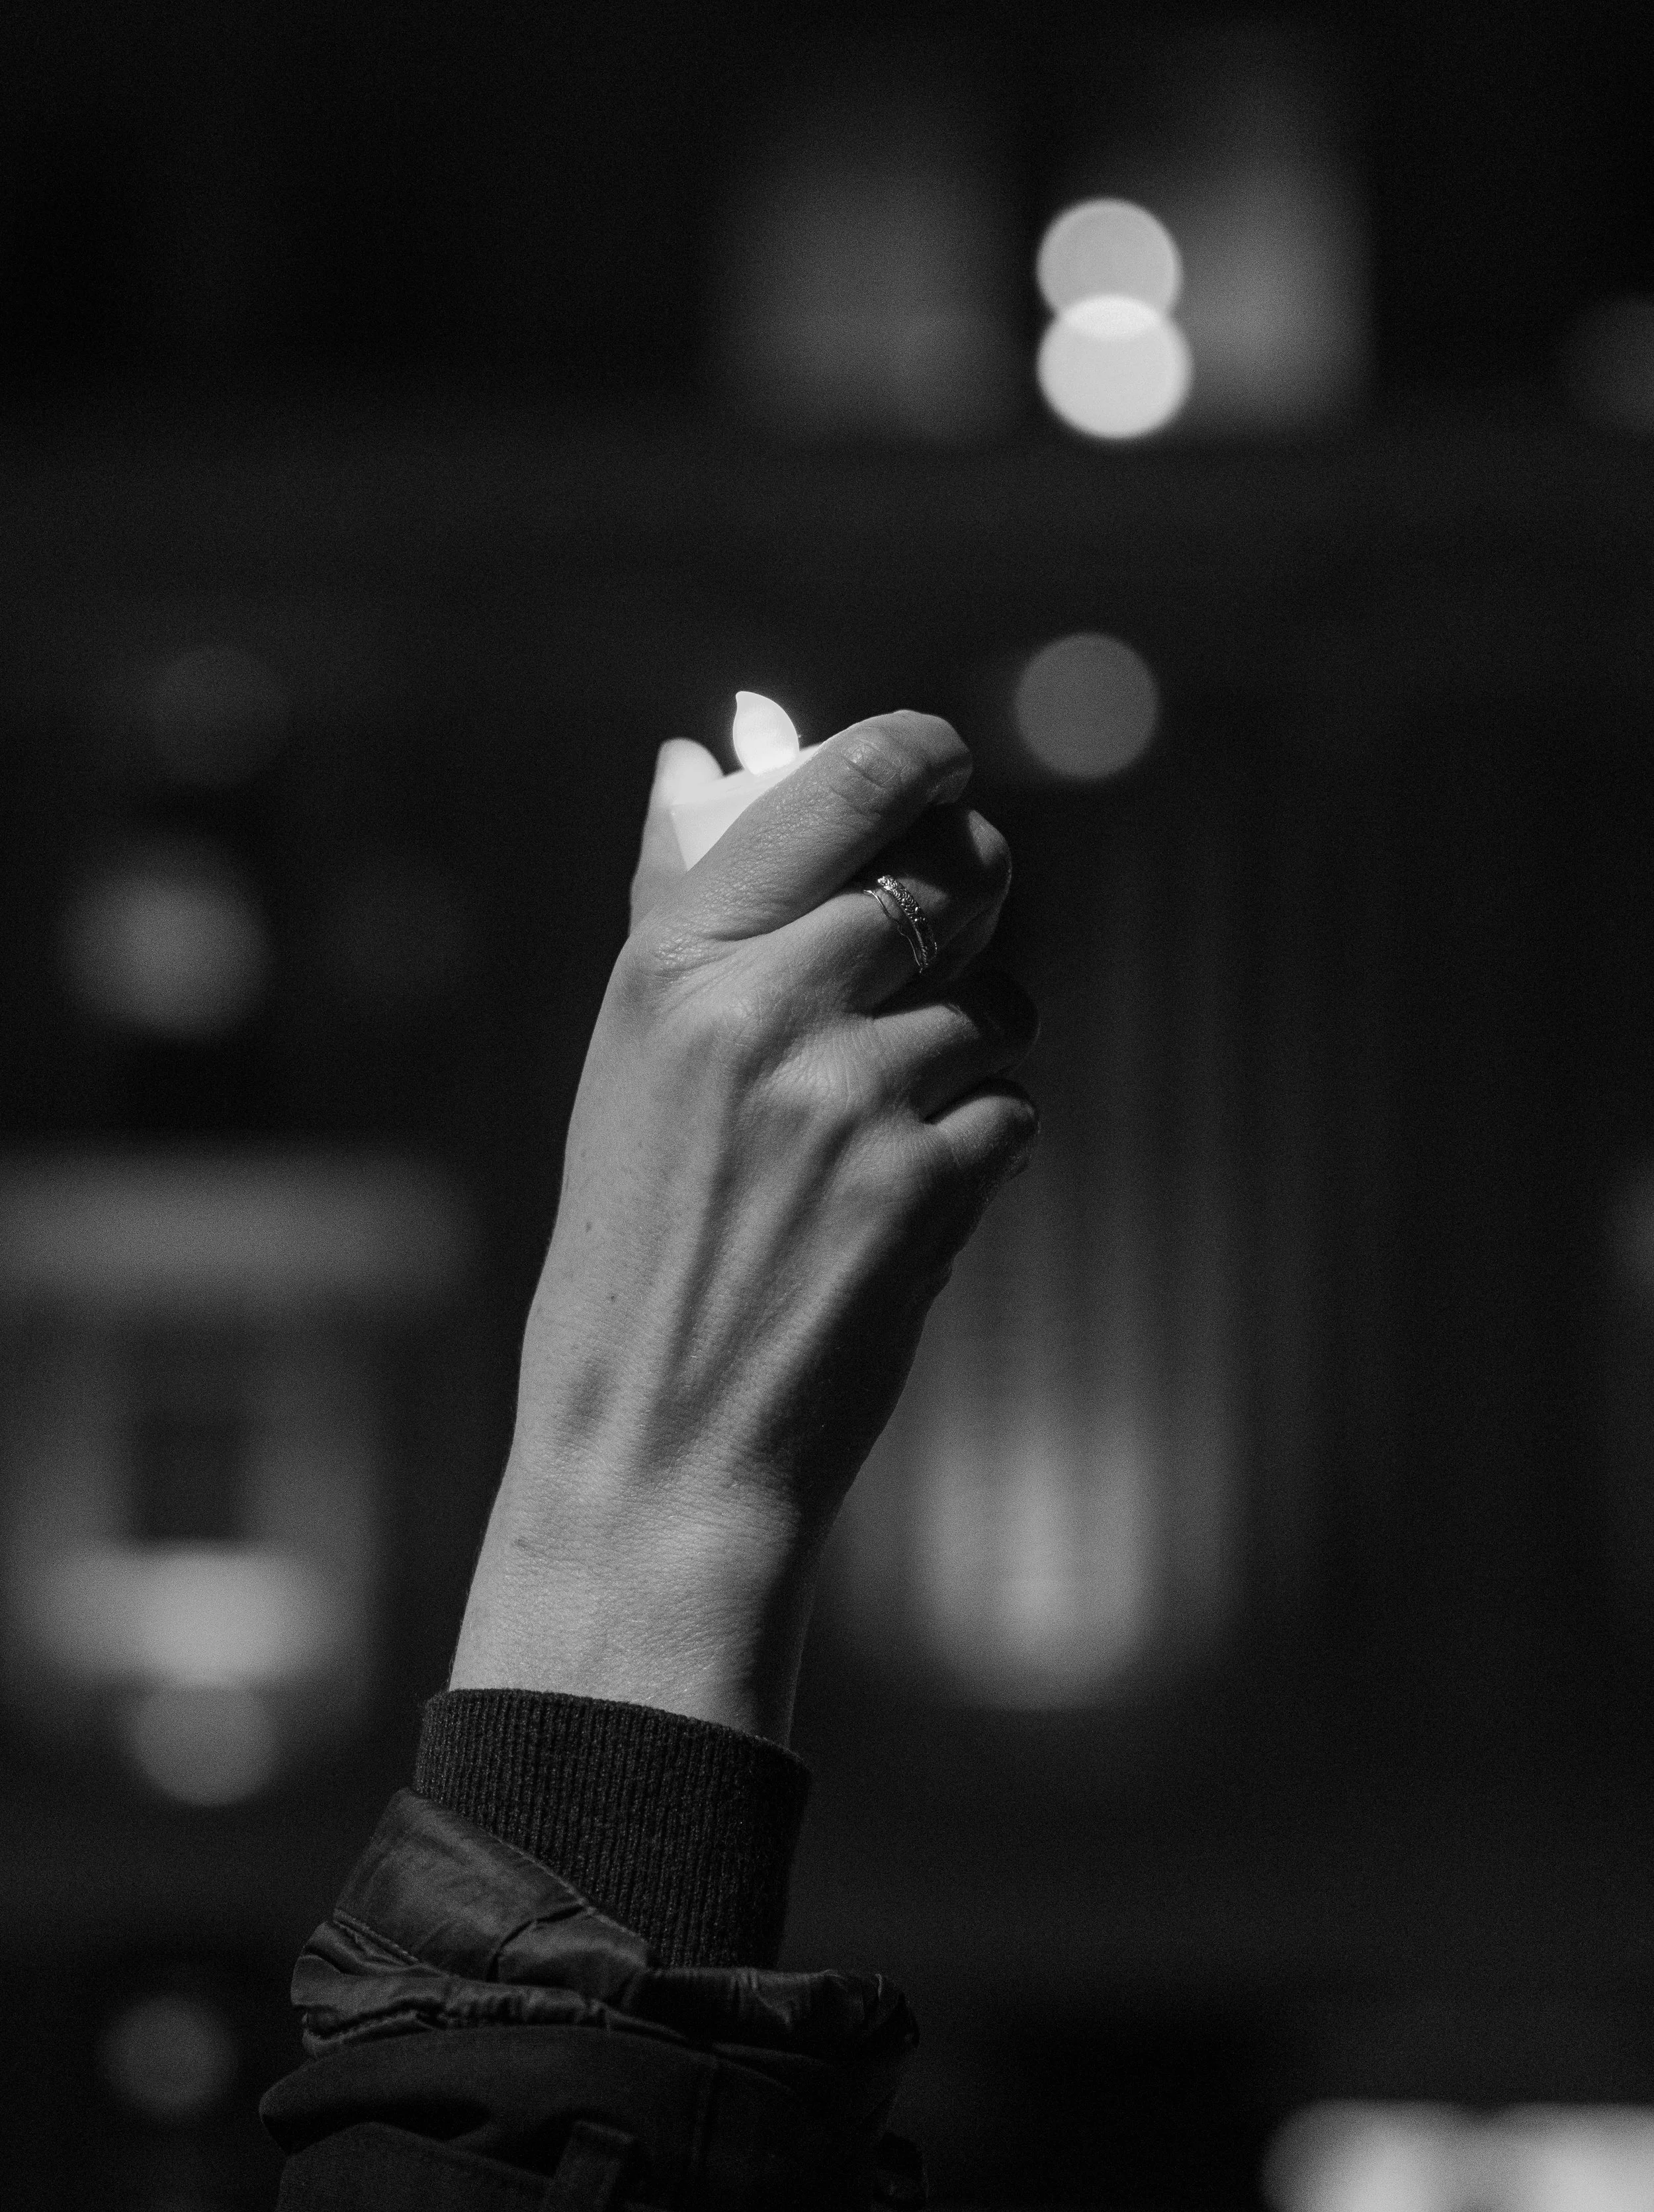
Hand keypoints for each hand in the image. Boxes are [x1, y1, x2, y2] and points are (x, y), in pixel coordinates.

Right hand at [449, 711, 1038, 1740]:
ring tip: (883, 1134)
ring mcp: (851, 1101)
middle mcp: (764, 1011)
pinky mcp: (925, 1191)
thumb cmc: (630, 1259)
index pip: (837, 794)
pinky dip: (978, 1151)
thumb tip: (691, 758)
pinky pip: (1009, 1116)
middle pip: (942, 886)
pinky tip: (904, 1210)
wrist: (653, 1453)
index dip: (916, 759)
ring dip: (966, 1056)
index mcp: (673, 968)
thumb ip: (676, 911)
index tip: (945, 763)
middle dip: (970, 905)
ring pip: (988, 1013)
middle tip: (956, 938)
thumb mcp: (625, 1071)